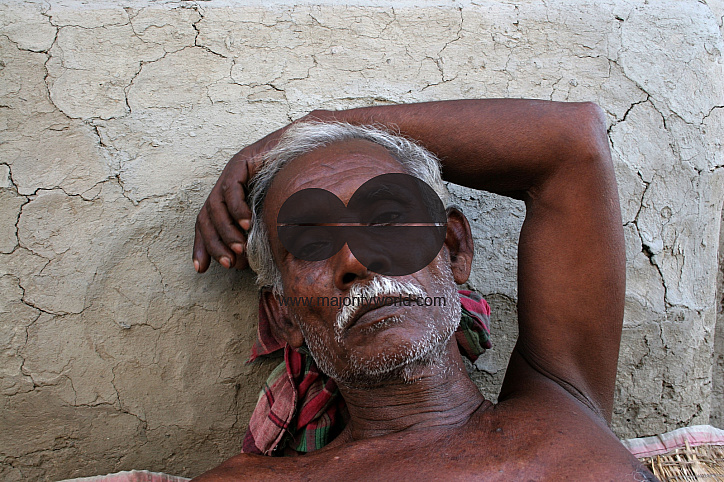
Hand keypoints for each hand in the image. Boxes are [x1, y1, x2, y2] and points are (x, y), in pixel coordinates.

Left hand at [193, 129, 284, 272]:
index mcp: (228, 199)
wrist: (307, 150)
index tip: (202, 269)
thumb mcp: (272, 216)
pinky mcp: (240, 162)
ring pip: (215, 205)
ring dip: (226, 230)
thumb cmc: (295, 184)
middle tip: (228, 262)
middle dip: (214, 243)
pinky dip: (237, 209)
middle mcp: (225, 185)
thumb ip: (260, 234)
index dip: (202, 246)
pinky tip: (247, 223)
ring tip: (240, 247)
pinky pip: (230, 188)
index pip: (206, 224)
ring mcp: (231, 172)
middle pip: (206, 217)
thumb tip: (248, 262)